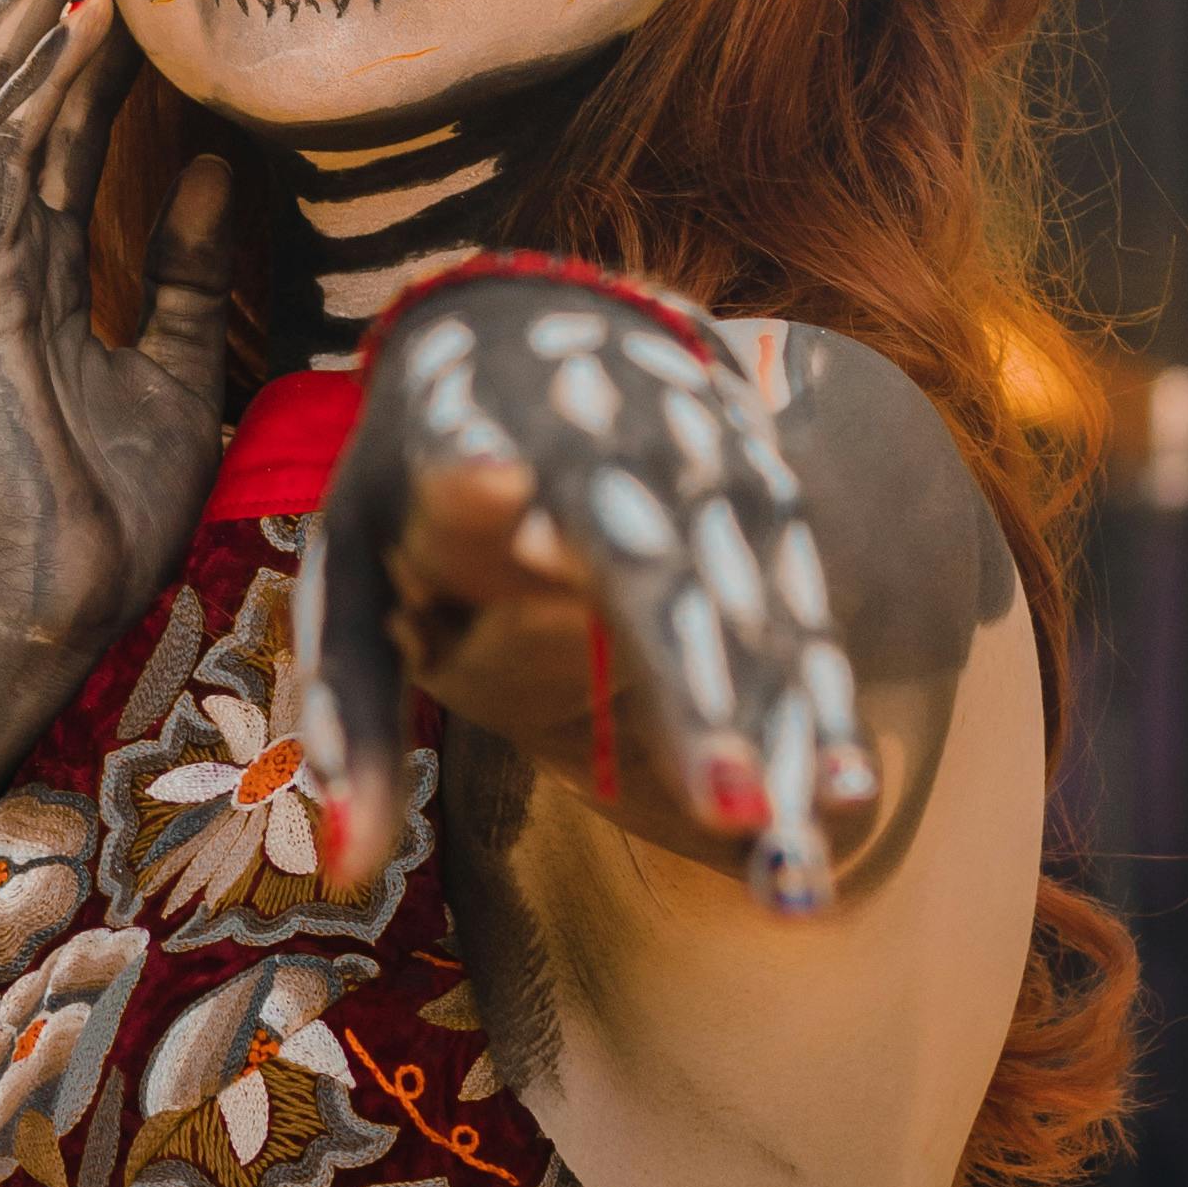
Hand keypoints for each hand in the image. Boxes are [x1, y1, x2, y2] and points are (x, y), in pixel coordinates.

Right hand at [0, 0, 235, 677]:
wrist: (54, 619)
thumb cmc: (105, 515)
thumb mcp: (173, 369)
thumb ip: (184, 271)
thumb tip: (216, 165)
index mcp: (25, 268)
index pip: (50, 117)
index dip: (87, 30)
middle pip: (6, 86)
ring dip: (44, 12)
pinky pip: (5, 171)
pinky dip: (42, 90)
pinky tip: (84, 27)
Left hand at [299, 279, 879, 918]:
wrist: (539, 313)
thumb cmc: (419, 483)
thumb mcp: (352, 565)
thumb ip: (350, 715)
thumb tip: (340, 874)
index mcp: (460, 439)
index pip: (467, 476)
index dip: (474, 485)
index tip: (489, 495)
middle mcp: (592, 440)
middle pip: (648, 571)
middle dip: (692, 686)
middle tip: (724, 805)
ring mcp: (695, 459)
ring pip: (742, 599)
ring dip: (778, 725)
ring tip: (792, 853)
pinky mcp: (760, 488)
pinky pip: (793, 605)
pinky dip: (819, 698)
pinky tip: (847, 794)